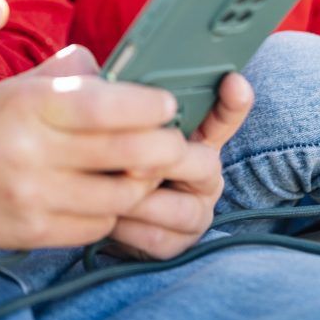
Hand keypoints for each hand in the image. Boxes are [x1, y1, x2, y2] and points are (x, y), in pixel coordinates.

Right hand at [0, 46, 188, 249]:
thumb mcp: (23, 85)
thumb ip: (74, 72)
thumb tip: (131, 70)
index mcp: (30, 104)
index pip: (103, 106)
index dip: (147, 106)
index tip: (168, 104)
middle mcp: (30, 150)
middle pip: (126, 154)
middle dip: (165, 147)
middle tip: (175, 140)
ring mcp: (32, 196)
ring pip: (122, 195)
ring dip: (143, 182)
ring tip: (144, 168)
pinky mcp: (35, 233)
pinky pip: (99, 225)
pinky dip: (113, 209)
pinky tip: (107, 194)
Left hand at [110, 71, 253, 258]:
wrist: (87, 206)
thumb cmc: (100, 152)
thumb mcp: (105, 120)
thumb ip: (111, 94)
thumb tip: (100, 76)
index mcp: (191, 134)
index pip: (223, 115)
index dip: (233, 100)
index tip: (233, 82)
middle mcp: (202, 171)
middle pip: (204, 166)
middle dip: (168, 162)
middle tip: (135, 160)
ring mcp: (193, 210)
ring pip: (183, 208)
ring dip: (143, 199)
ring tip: (110, 187)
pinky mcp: (176, 243)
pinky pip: (161, 238)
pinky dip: (132, 229)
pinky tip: (110, 217)